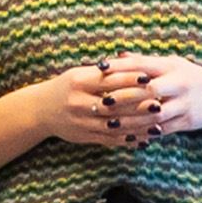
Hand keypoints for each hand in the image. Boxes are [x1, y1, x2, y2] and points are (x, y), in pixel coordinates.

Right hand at [36, 61, 157, 149]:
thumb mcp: (80, 74)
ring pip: (114, 125)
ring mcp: (81, 122)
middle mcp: (78, 102)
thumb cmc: (67, 87)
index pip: (108, 80)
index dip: (129, 79)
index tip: (149, 77)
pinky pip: (109, 140)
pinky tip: (144, 138)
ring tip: (158, 123)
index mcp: (79, 82)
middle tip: (160, 102)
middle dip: (138, 104)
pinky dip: (128, 140)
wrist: (40, 111)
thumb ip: (104, 72)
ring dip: (138, 126)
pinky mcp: (84, 137)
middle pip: (114, 104)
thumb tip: (133, 62)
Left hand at [99, 57, 201, 136]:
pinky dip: (144, 134)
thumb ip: (144, 61)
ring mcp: (183, 103)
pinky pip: (162, 130)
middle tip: (101, 103)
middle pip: (147, 90)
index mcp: (170, 66)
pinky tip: (128, 137)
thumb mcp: (171, 64)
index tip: (99, 70)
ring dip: (130, 120)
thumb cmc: (189, 76)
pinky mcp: (187, 121)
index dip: (120, 67)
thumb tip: (118, 55)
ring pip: (153, 114)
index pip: (142, 64)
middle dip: (123, 96)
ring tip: (110, 124)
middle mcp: (178, 83)